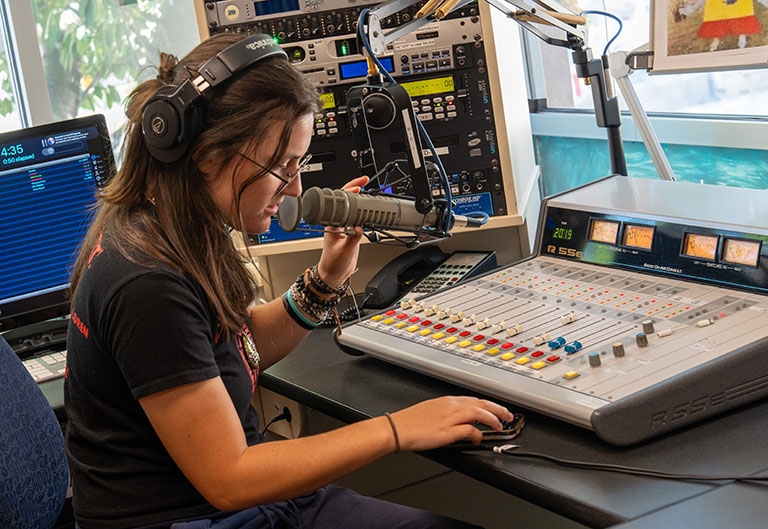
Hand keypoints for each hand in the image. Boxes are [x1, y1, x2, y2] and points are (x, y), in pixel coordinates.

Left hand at [317, 176, 368, 287]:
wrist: (334, 274)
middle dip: (354, 189)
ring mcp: (344, 227)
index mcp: (331, 224)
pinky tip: (369, 208)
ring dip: (359, 199)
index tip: (358, 186)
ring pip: (351, 208)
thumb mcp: (344, 251)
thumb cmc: (333, 264)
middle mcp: (337, 223)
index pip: (339, 202)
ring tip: (368, 191)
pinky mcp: (351, 233)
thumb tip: (360, 228)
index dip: (348, 191)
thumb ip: (353, 239)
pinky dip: (364, 211)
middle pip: (345, 201)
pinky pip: (357, 218)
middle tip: (364, 181)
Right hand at [388, 396, 514, 451]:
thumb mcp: (431, 410)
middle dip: (498, 409)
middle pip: (481, 403)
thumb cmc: (409, 421)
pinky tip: (479, 439)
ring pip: (478, 413)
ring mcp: (449, 418)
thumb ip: (446, 412)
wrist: (396, 428)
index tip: (497, 410)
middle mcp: (450, 406)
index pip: (474, 399)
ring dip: (492, 420)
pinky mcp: (447, 432)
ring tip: (499, 427)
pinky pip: (468, 430)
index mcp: (447, 400)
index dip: (489, 405)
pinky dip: (477, 434)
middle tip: (508, 416)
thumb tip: (458, 419)